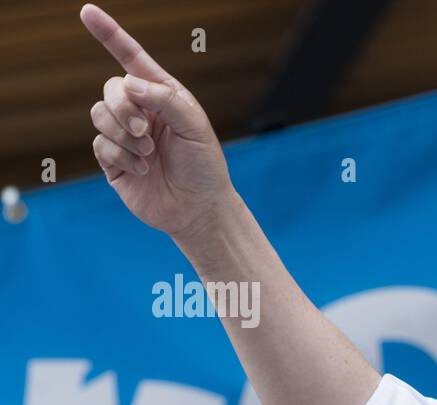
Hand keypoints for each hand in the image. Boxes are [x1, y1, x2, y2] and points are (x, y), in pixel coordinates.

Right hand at [81, 3, 233, 238]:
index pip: (131, 59)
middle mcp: (140, 111)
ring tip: (148, 153)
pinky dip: (120, 155)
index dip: (110, 35)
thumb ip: (166, 100)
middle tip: (145, 131)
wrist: (199, 209)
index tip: (87, 12)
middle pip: (110, 89)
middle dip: (123, 107)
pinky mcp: (112, 160)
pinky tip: (142, 169)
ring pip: (99, 114)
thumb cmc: (204, 166)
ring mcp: (124, 135)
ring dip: (123, 133)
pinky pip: (100, 144)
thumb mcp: (195, 128)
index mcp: (162, 95)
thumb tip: (129, 83)